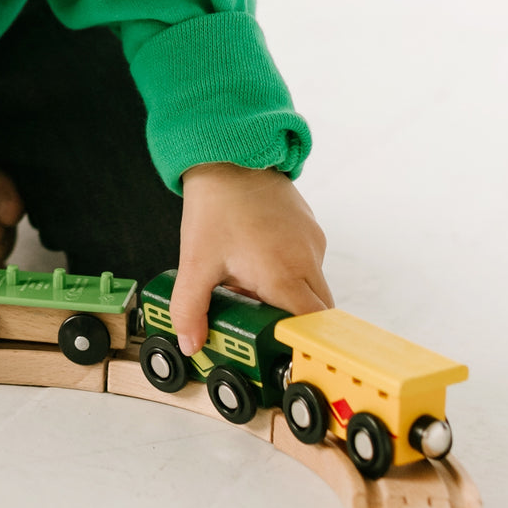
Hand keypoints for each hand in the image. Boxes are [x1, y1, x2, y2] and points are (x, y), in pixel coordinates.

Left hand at [169, 162, 331, 355]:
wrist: (229, 154)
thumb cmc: (216, 204)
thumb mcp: (195, 261)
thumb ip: (190, 308)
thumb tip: (191, 342)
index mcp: (284, 275)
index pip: (310, 329)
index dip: (299, 344)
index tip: (282, 353)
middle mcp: (307, 259)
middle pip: (317, 313)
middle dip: (291, 324)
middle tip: (259, 323)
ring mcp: (313, 241)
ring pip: (313, 287)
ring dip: (288, 295)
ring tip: (250, 283)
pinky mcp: (311, 227)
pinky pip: (309, 261)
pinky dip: (290, 270)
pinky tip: (257, 257)